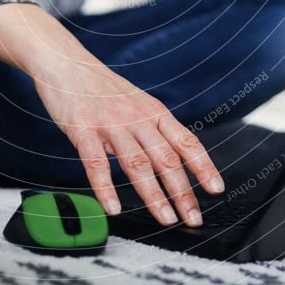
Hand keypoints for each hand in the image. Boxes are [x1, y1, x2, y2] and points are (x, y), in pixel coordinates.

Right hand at [33, 49, 224, 226]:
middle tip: (193, 218)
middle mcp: (137, 117)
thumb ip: (155, 130)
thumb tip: (178, 161)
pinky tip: (112, 208)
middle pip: (166, 158)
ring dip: (153, 195)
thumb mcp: (138, 104)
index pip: (186, 141)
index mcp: (154, 112)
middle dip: (183, 191)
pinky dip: (105, 188)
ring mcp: (111, 123)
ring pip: (137, 163)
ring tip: (165, 219)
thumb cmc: (103, 89)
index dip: (203, 166)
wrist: (68, 65)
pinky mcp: (84, 130)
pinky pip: (96, 163)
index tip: (216, 189)